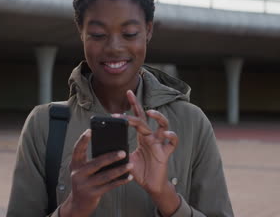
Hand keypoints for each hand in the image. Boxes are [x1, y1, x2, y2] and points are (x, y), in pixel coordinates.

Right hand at [59, 129, 133, 216]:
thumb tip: (109, 148)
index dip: (83, 140)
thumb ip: (90, 160)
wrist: (78, 203)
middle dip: (111, 157)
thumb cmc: (83, 181)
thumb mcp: (82, 170)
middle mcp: (78, 174)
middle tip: (123, 152)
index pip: (77, 150)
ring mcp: (85, 185)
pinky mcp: (93, 194)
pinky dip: (121, 181)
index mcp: (74, 165)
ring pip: (106, 175)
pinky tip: (128, 177)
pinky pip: (110, 186)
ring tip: (130, 164)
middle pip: (96, 163)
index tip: (90, 131)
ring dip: (120, 170)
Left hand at [112, 90, 179, 215]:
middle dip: (138, 106)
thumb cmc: (140, 171)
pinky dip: (172, 137)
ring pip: (163, 125)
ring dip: (158, 117)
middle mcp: (151, 137)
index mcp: (142, 136)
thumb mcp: (127, 159)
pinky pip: (172, 142)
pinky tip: (167, 134)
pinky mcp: (165, 152)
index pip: (137, 117)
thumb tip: (107, 145)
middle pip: (146, 118)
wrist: (151, 186)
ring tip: (150, 112)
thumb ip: (120, 150)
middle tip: (129, 96)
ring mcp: (159, 143)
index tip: (128, 93)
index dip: (134, 104)